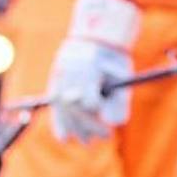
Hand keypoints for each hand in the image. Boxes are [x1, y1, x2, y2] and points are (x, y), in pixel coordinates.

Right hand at [47, 0, 139, 142]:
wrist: (93, 35)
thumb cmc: (111, 58)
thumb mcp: (121, 75)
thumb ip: (119, 99)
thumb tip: (113, 124)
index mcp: (88, 66)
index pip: (89, 101)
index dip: (98, 119)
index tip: (107, 132)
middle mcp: (70, 72)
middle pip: (75, 108)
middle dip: (88, 127)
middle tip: (100, 140)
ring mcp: (60, 76)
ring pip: (64, 109)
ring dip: (75, 128)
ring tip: (86, 141)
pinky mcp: (54, 82)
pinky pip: (55, 107)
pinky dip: (59, 123)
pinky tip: (64, 138)